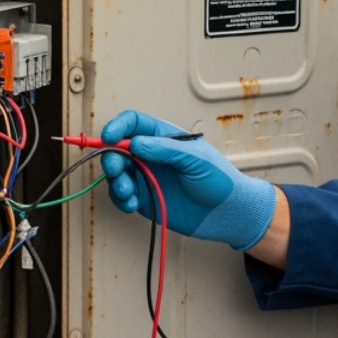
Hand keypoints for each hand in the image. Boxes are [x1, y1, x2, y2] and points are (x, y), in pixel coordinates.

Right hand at [100, 109, 275, 251]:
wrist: (228, 213)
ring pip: (118, 174)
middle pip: (118, 148)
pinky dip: (121, 199)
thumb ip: (165, 149)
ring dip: (116, 181)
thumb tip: (135, 143)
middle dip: (111, 157)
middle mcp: (152, 155)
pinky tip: (132, 204)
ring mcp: (147, 176)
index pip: (134, 123)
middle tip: (117, 169)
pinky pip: (123, 196)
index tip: (109, 137)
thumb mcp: (196, 159)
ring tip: (128, 192)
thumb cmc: (220, 180)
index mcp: (164, 137)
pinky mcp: (146, 198)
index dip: (118, 127)